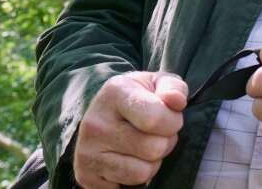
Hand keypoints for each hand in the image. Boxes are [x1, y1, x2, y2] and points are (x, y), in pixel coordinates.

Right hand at [72, 71, 186, 188]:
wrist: (103, 114)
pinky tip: (128, 159)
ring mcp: (87, 152)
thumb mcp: (157, 83)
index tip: (168, 116)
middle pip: (154, 148)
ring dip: (152, 162)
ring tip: (143, 146)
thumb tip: (176, 100)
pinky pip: (128, 187)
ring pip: (142, 172)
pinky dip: (135, 177)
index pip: (155, 119)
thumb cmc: (140, 97)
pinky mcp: (86, 176)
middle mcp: (95, 123)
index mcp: (114, 94)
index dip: (173, 122)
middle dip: (165, 142)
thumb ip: (173, 87)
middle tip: (155, 134)